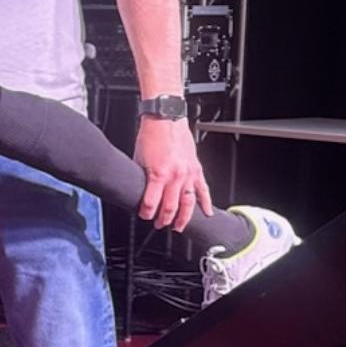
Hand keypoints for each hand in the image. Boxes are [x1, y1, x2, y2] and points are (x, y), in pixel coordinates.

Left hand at [134, 116, 211, 231]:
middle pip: (171, 207)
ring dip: (183, 218)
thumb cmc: (150, 136)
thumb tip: (139, 191)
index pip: (151, 203)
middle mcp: (175, 176)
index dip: (146, 213)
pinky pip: (203, 190)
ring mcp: (188, 173)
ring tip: (178, 227)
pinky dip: (206, 203)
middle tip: (159, 225)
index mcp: (158, 174)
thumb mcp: (139, 159)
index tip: (144, 216)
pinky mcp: (196, 169)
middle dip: (164, 219)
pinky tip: (206, 213)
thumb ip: (142, 177)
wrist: (166, 120)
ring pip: (189, 203)